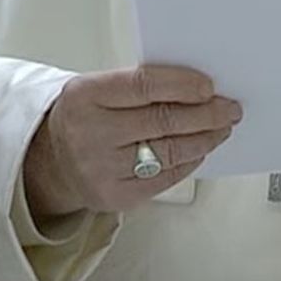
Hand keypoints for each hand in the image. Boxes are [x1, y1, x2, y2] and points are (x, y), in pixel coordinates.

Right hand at [23, 65, 240, 221]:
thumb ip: (141, 85)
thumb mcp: (98, 89)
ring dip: (206, 138)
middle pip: (164, 121)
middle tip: (230, 108)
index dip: (183, 84)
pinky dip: (189, 161)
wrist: (51, 162)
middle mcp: (90, 133)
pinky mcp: (115, 196)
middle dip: (207, 113)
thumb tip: (199, 86)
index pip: (145, 85)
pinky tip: (200, 149)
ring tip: (222, 127)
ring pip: (170, 151)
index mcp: (85, 96)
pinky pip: (165, 177)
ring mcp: (102, 169)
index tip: (210, 86)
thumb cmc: (85, 117)